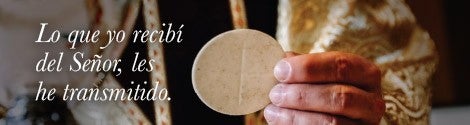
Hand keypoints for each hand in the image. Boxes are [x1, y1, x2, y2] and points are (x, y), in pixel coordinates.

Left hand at [264, 51, 384, 124]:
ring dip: (295, 117)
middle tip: (275, 94)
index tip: (280, 70)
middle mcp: (373, 102)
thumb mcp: (318, 74)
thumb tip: (281, 62)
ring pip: (332, 123)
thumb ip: (302, 66)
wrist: (330, 116)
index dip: (308, 68)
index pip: (341, 66)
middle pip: (340, 97)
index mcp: (366, 74)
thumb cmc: (322, 88)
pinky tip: (279, 121)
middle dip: (301, 95)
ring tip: (272, 110)